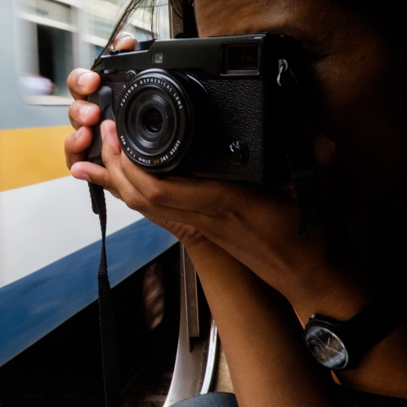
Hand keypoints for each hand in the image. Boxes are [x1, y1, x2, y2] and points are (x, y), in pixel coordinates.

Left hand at [63, 34, 365, 316]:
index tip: (118, 130)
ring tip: (94, 156)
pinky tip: (119, 182)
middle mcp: (202, 214)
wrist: (305, 276)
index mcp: (223, 201)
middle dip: (112, 165)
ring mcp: (198, 224)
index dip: (129, 163)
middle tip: (101, 132)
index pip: (160, 186)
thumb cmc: (306, 235)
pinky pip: (156, 211)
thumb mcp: (309, 188)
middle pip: (138, 195)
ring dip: (115, 181)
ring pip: (142, 206)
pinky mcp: (199, 229)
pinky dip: (133, 194)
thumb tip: (312, 130)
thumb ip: (310, 153)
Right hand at [64, 32, 135, 172]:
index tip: (93, 80)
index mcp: (99, 94)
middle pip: (75, 103)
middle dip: (81, 107)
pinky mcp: (86, 157)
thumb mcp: (134, 84)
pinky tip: (82, 155)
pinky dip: (76, 154)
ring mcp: (86, 134)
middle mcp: (89, 112)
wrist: (143, 157)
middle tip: (94, 109)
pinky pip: (74, 156)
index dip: (83, 78)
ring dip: (79, 129)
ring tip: (88, 131)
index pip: (82, 81)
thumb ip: (127, 57)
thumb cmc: (134, 117)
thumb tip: (125, 39)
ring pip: (74, 129)